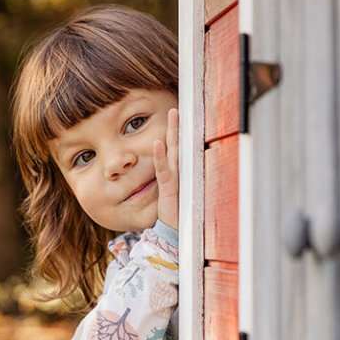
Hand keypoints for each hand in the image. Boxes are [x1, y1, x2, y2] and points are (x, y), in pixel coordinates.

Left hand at [153, 108, 178, 230]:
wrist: (175, 233)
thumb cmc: (175, 211)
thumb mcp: (173, 189)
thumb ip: (173, 175)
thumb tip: (171, 158)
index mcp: (182, 171)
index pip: (182, 146)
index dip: (180, 130)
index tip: (181, 112)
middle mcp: (183, 172)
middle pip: (182, 143)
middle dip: (180, 125)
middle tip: (179, 105)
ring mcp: (177, 180)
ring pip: (175, 151)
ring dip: (173, 132)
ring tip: (173, 113)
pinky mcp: (170, 190)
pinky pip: (164, 170)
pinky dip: (160, 156)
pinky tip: (156, 142)